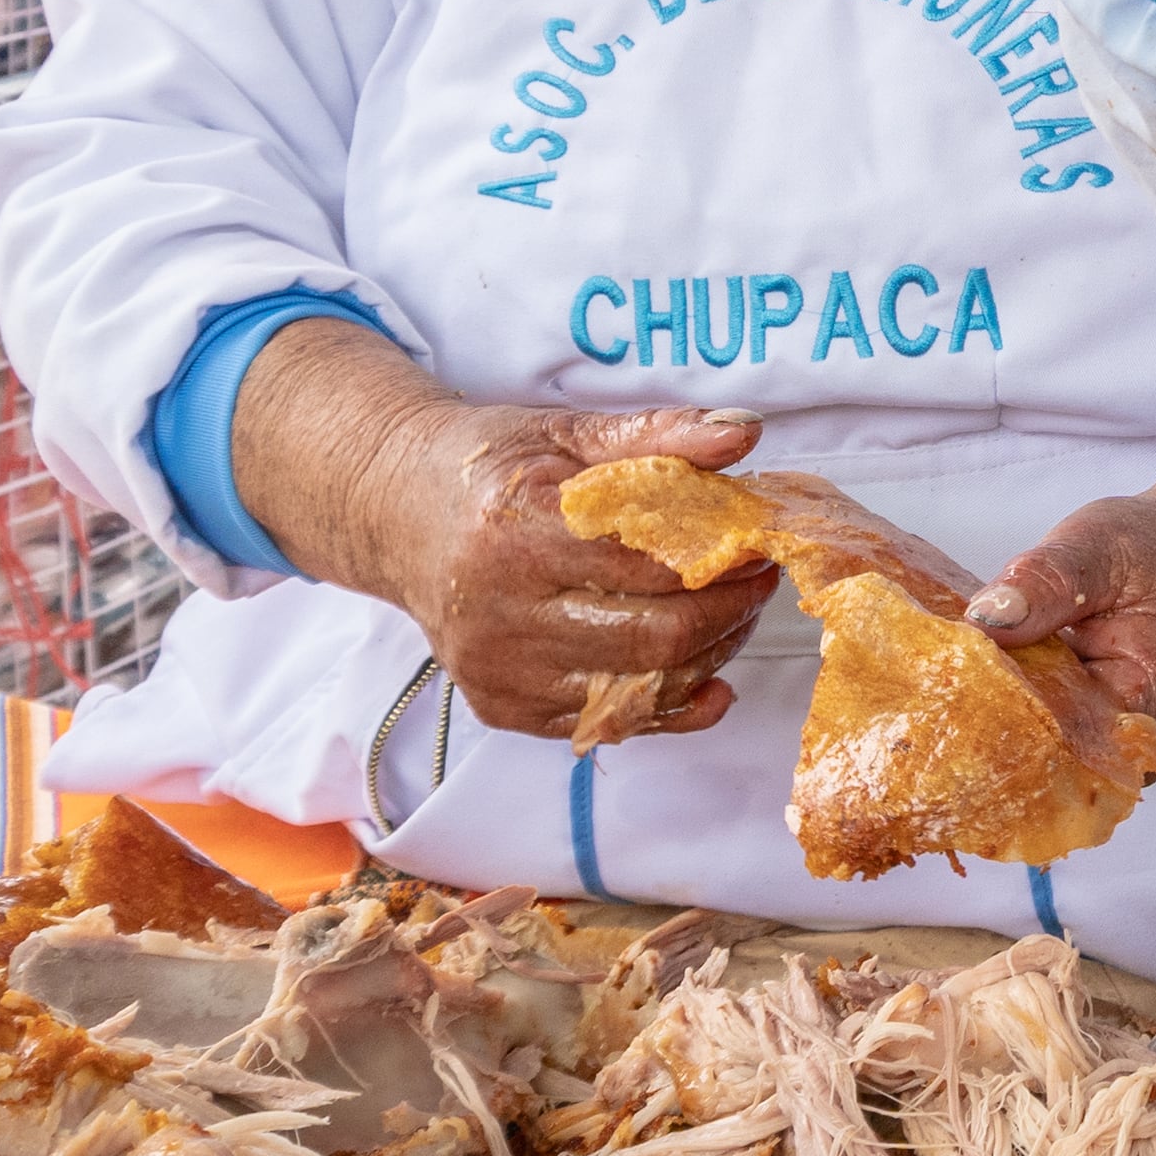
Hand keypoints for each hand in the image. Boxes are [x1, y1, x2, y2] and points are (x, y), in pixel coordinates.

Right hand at [232, 319, 775, 744]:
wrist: (398, 512)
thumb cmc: (489, 467)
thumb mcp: (567, 432)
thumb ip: (658, 434)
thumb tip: (741, 433)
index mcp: (516, 531)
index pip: (649, 564)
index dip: (721, 558)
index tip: (758, 542)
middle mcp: (499, 611)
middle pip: (652, 638)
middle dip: (726, 614)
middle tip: (756, 582)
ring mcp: (496, 668)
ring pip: (637, 690)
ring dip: (705, 658)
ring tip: (729, 616)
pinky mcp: (499, 705)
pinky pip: (603, 723)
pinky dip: (663, 706)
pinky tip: (701, 677)